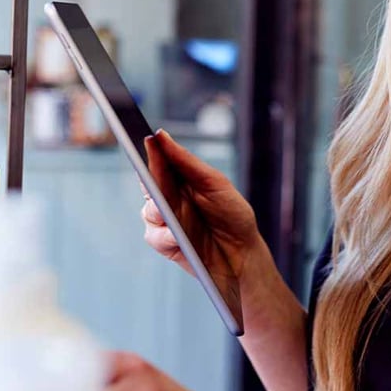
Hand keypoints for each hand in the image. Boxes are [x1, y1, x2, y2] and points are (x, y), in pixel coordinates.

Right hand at [141, 130, 259, 281]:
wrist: (243, 253)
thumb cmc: (232, 214)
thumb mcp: (215, 183)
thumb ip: (187, 162)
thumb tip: (161, 136)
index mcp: (181, 179)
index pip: (160, 161)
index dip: (151, 151)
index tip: (148, 139)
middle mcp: (170, 197)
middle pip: (149, 183)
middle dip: (148, 176)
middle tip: (150, 171)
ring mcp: (166, 220)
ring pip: (148, 210)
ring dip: (156, 209)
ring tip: (163, 209)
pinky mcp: (164, 243)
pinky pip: (154, 236)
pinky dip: (164, 235)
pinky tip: (175, 236)